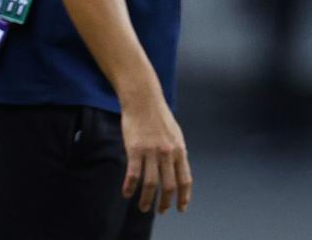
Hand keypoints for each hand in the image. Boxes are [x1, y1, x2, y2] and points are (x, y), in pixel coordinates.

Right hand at [120, 98, 192, 214]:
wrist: (143, 99)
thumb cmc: (158, 115)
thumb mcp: (175, 133)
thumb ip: (177, 151)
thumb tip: (179, 165)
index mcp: (179, 150)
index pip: (185, 180)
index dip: (184, 197)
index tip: (181, 208)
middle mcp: (167, 153)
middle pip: (169, 185)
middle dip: (165, 202)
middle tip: (161, 211)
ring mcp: (151, 152)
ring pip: (151, 183)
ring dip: (147, 199)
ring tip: (143, 208)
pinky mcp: (134, 149)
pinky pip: (133, 173)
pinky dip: (130, 186)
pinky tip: (127, 193)